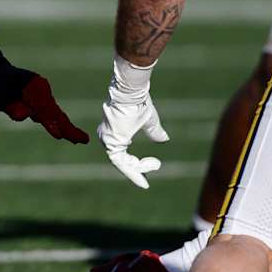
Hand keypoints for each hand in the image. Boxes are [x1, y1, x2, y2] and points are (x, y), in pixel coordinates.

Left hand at [0, 34, 89, 142]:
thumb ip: (12, 106)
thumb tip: (26, 115)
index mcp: (34, 87)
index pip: (44, 110)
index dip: (51, 124)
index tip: (60, 136)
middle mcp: (41, 90)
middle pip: (55, 112)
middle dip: (68, 127)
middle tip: (83, 140)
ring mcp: (41, 95)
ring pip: (55, 114)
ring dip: (66, 126)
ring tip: (79, 139)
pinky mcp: (38, 101)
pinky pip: (49, 114)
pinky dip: (57, 123)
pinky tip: (63, 132)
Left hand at [97, 57, 168, 188]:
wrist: (131, 92)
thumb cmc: (138, 103)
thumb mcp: (149, 121)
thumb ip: (154, 132)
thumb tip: (164, 139)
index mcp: (114, 132)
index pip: (122, 154)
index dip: (134, 165)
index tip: (147, 171)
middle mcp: (107, 136)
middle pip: (121, 160)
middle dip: (135, 169)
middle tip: (148, 178)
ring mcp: (107, 139)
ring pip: (121, 162)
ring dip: (136, 169)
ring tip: (151, 170)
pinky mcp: (111, 141)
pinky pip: (120, 161)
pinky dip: (132, 170)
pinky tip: (142, 178)